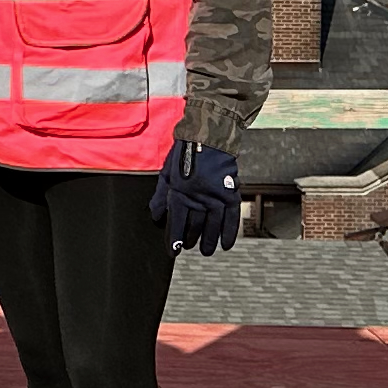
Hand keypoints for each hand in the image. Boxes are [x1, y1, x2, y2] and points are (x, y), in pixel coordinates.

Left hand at [148, 141, 242, 256]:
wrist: (208, 137)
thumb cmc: (185, 153)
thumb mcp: (167, 173)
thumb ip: (161, 196)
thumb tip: (155, 216)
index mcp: (180, 192)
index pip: (176, 222)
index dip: (174, 238)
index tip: (173, 250)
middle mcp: (198, 197)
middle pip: (195, 225)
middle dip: (191, 238)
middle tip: (189, 246)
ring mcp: (216, 196)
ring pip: (212, 225)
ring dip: (209, 240)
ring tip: (206, 250)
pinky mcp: (230, 192)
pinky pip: (231, 217)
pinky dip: (229, 232)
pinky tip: (226, 244)